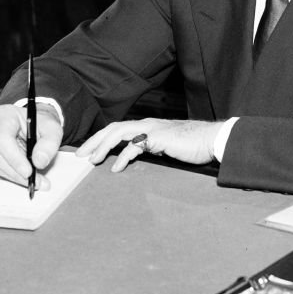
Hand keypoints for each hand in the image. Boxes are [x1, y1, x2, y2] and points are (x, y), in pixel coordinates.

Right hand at [0, 103, 62, 189]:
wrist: (33, 123)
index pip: (2, 139)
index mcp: (3, 114)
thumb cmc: (40, 123)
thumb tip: (39, 162)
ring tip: (36, 181)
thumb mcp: (52, 128)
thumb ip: (49, 143)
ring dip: (15, 176)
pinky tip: (25, 177)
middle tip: (37, 182)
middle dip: (17, 172)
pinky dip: (11, 174)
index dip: (14, 158)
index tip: (28, 172)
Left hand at [76, 118, 221, 172]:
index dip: (101, 138)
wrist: (211, 139)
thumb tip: (134, 157)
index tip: (88, 151)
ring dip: (103, 146)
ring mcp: (152, 129)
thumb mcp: (165, 147)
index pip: (117, 128)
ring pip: (119, 132)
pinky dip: (123, 156)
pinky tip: (117, 168)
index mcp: (146, 127)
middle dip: (95, 140)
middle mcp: (146, 124)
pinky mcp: (159, 138)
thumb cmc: (192, 144)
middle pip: (113, 128)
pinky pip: (135, 146)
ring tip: (93, 160)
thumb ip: (150, 148)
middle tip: (81, 155)